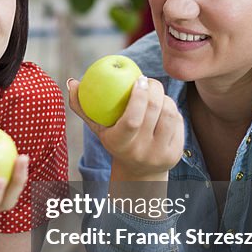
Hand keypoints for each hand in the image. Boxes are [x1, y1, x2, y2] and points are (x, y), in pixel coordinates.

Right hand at [68, 76, 182, 179]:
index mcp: (119, 144)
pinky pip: (179, 122)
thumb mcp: (97, 127)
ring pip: (169, 114)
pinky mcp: (176, 154)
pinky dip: (172, 109)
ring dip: (164, 98)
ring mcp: (160, 154)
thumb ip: (82, 106)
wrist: (138, 171)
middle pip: (154, 111)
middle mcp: (141, 152)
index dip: (139, 96)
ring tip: (155, 94)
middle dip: (155, 88)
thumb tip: (72, 82)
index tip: (139, 79)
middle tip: (148, 80)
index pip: (132, 120)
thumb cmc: (113, 140)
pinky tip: (164, 107)